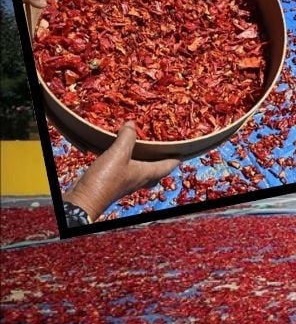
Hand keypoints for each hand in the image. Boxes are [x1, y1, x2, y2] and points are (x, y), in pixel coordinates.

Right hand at [63, 121, 179, 221]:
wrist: (85, 198)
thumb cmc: (106, 179)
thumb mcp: (118, 154)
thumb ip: (127, 138)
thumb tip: (132, 124)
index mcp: (145, 173)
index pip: (166, 167)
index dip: (174, 160)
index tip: (182, 154)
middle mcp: (138, 180)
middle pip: (156, 172)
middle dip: (161, 163)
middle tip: (164, 154)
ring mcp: (126, 182)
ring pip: (141, 173)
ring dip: (144, 163)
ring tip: (143, 152)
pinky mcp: (113, 183)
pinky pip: (126, 171)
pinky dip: (127, 163)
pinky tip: (120, 156)